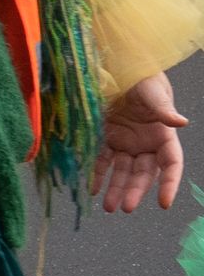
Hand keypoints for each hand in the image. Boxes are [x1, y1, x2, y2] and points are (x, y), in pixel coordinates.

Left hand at [93, 71, 186, 214]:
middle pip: (144, 174)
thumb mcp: (153, 92)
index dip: (170, 184)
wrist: (117, 68)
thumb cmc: (141, 79)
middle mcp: (146, 144)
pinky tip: (93, 189)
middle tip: (125, 207)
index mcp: (163, 136)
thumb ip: (164, 109)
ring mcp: (126, 143)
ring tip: (108, 207)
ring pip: (123, 172)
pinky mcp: (106, 139)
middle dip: (136, 191)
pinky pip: (102, 160)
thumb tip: (181, 122)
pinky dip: (98, 175)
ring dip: (116, 189)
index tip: (164, 203)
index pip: (171, 165)